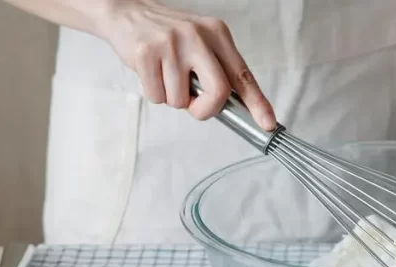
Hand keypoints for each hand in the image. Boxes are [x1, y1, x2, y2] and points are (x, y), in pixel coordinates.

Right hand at [97, 0, 275, 129]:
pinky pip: (157, 96)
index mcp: (217, 34)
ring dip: (172, 98)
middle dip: (206, 110)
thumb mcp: (201, 43)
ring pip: (181, 100)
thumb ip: (218, 70)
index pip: (243, 75)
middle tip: (195, 106)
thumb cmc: (168, 35)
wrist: (127, 13)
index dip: (257, 103)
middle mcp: (197, 36)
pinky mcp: (146, 53)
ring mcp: (171, 44)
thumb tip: (236, 108)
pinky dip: (154, 93)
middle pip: (218, 92)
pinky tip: (151, 72)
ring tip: (165, 75)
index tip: (268, 123)